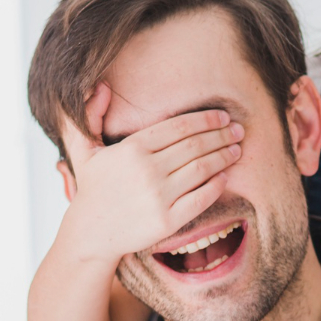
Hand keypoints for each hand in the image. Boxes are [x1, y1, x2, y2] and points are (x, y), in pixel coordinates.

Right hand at [58, 82, 243, 262]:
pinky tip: (225, 177)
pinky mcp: (167, 221)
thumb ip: (88, 115)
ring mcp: (158, 197)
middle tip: (238, 130)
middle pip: (195, 145)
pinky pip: (201, 198)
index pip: (179, 127)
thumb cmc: (92, 189)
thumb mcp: (83, 149)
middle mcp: (147, 170)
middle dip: (222, 135)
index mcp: (132, 148)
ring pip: (202, 169)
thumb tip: (101, 86)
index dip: (205, 119)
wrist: (91, 234)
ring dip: (224, 156)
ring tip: (236, 150)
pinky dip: (216, 185)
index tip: (222, 117)